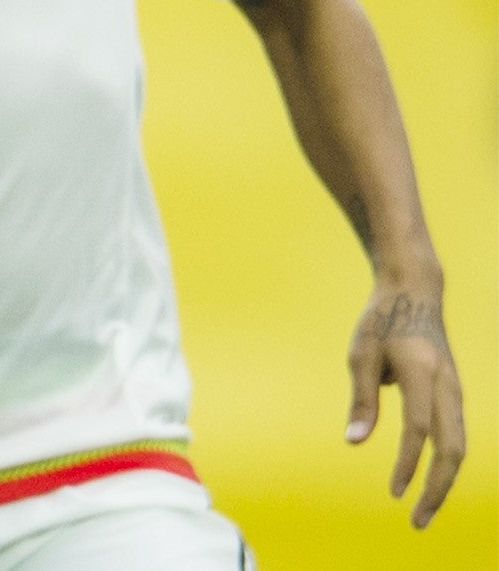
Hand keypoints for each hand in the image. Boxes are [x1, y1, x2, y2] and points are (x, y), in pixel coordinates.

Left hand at [349, 276, 464, 527]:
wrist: (415, 292)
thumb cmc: (380, 322)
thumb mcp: (360, 354)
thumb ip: (361, 399)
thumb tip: (355, 443)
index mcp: (421, 372)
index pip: (417, 429)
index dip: (407, 464)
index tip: (393, 491)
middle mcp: (447, 385)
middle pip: (452, 449)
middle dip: (437, 489)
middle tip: (417, 521)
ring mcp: (456, 390)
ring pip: (460, 447)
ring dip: (445, 482)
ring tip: (423, 510)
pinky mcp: (455, 394)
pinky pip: (456, 436)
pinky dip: (447, 464)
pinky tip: (431, 483)